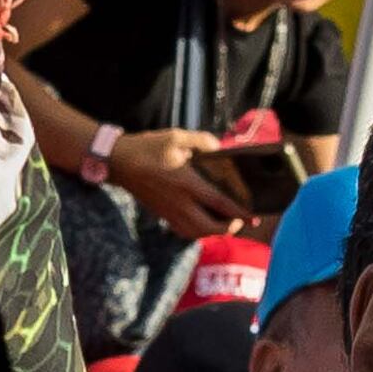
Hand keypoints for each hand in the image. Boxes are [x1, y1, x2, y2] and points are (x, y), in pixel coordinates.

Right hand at [106, 124, 258, 240]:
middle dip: (229, 229)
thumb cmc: (148, 148)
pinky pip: (185, 232)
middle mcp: (180, 203)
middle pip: (210, 228)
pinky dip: (198, 232)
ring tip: (226, 223)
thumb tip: (220, 148)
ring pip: (197, 234)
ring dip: (214, 232)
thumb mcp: (176, 137)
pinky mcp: (163, 216)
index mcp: (187, 183)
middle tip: (240, 220)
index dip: (239, 212)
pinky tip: (204, 223)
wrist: (119, 162)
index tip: (253, 215)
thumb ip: (202, 141)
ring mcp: (171, 213)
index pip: (219, 203)